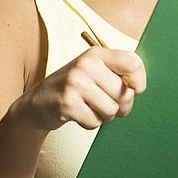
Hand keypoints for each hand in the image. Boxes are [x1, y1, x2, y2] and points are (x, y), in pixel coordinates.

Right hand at [17, 46, 146, 130]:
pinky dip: (90, 123)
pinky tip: (79, 113)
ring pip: (111, 110)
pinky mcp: (66, 102)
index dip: (139, 81)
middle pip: (124, 93)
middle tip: (107, 104)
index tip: (134, 89)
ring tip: (90, 107)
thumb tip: (140, 88)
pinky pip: (95, 121)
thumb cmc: (75, 88)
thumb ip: (119, 74)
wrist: (37, 103)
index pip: (133, 63)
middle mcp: (86, 64)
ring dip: (104, 116)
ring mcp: (75, 82)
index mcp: (97, 54)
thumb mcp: (96, 72)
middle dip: (121, 106)